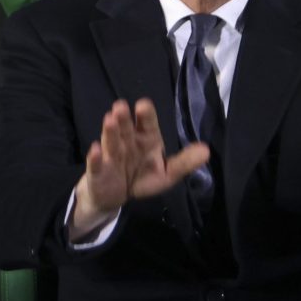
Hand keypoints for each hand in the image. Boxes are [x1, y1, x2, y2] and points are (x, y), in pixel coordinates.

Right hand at [69, 98, 208, 238]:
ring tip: (109, 119)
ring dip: (110, 132)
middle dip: (124, 118)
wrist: (115, 196)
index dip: (146, 115)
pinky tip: (94, 149)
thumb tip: (207, 150)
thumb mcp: (167, 173)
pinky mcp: (98, 171)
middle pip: (126, 129)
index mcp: (146, 140)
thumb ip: (184, 162)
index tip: (143, 105)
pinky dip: (94, 158)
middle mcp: (128, 143)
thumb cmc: (142, 177)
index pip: (147, 125)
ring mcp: (111, 156)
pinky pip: (96, 164)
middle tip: (121, 106)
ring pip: (111, 142)